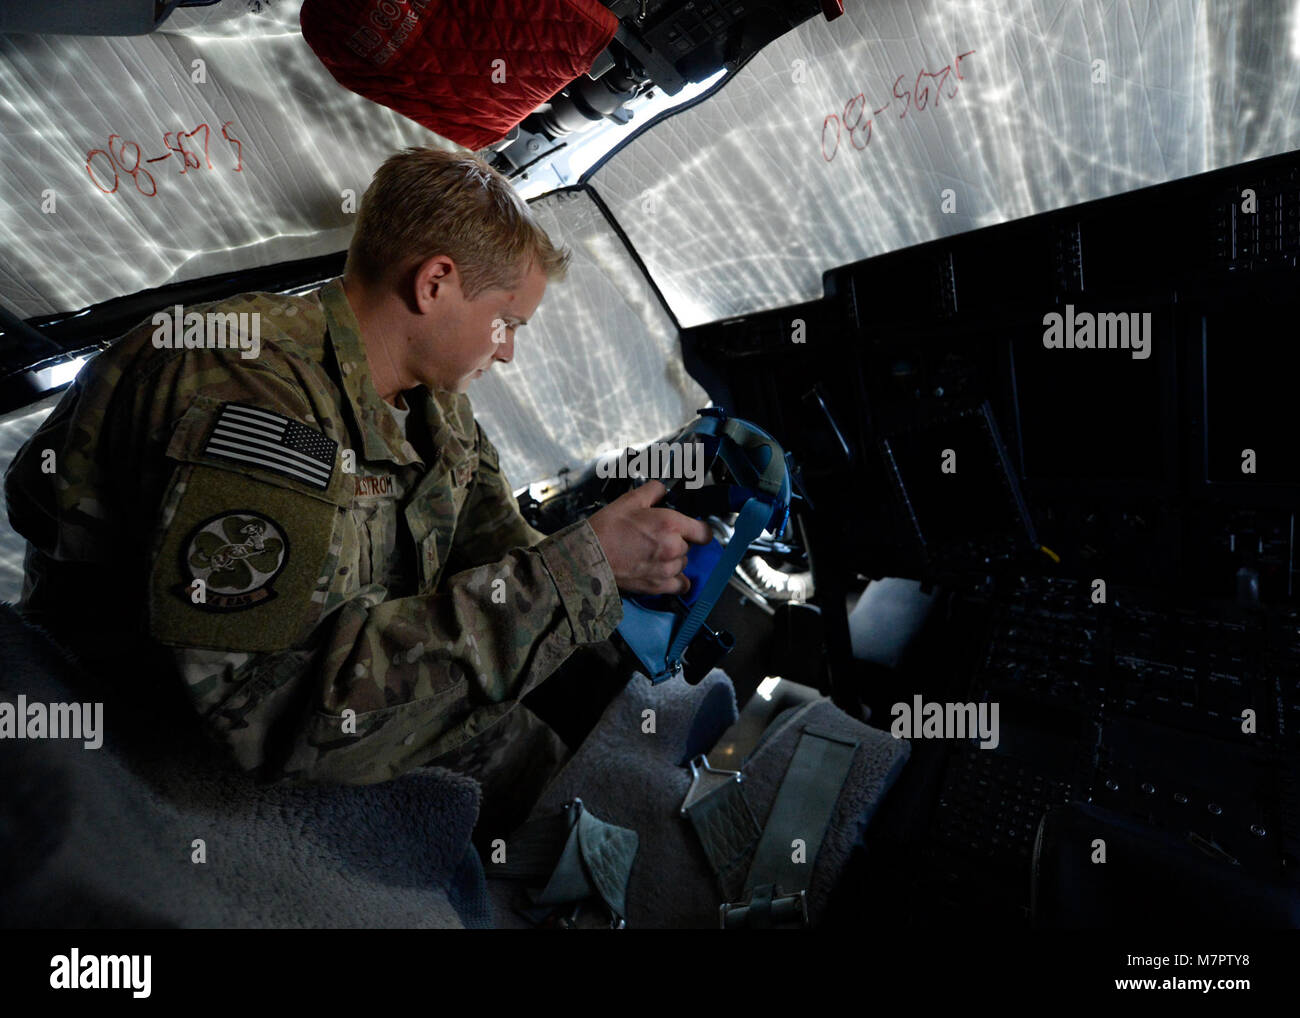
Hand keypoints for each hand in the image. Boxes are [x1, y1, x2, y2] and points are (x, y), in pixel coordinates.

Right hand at [587, 480, 713, 594]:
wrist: (588, 557)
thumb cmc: (606, 528)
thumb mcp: (629, 501)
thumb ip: (653, 491)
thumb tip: (663, 489)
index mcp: (670, 524)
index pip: (704, 532)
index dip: (698, 530)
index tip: (691, 530)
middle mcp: (673, 548)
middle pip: (689, 547)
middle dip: (677, 542)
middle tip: (657, 539)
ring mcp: (667, 569)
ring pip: (682, 564)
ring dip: (674, 560)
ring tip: (654, 555)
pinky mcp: (658, 586)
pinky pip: (680, 585)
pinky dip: (675, 580)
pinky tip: (663, 573)